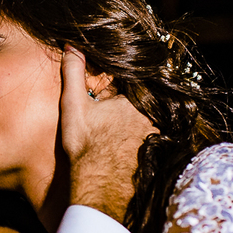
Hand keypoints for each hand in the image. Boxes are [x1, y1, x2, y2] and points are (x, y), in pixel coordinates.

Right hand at [59, 46, 154, 220]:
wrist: (100, 185)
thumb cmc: (86, 146)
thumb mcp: (73, 106)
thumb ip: (74, 74)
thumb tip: (72, 47)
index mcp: (133, 97)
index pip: (130, 82)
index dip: (118, 87)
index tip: (108, 95)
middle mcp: (151, 112)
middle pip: (142, 100)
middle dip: (132, 103)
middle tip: (115, 116)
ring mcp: (158, 132)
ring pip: (150, 117)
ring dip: (141, 120)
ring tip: (122, 130)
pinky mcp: (160, 150)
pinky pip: (157, 136)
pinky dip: (148, 137)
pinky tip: (132, 144)